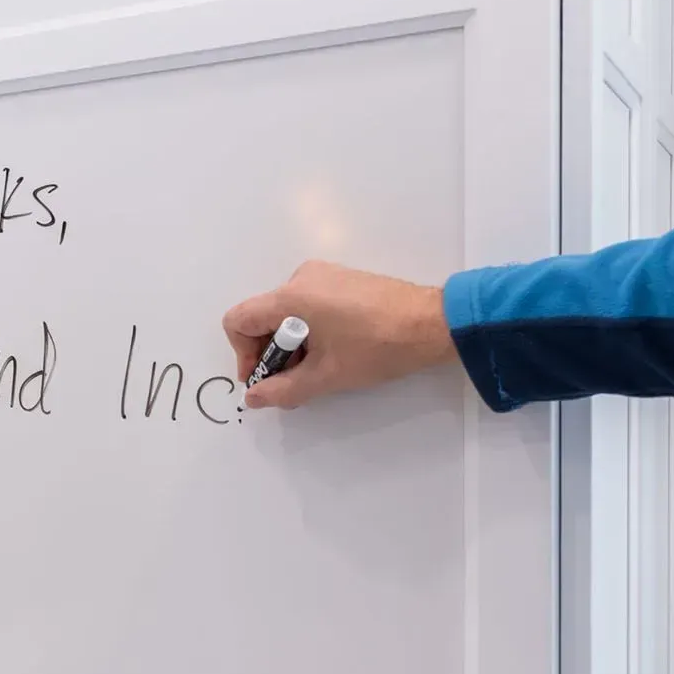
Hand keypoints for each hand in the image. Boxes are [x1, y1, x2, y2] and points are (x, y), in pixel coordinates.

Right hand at [222, 261, 456, 408]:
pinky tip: (335, 350)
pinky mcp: (343, 279)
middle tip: (293, 381)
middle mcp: (301, 278)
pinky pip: (308, 305)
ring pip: (286, 314)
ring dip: (292, 345)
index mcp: (290, 297)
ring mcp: (324, 275)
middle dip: (270, 353)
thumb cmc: (377, 348)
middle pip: (262, 317)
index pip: (238, 320)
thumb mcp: (326, 376)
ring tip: (319, 369)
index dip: (242, 354)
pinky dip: (310, 331)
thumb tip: (253, 399)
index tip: (264, 379)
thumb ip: (282, 389)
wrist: (435, 324)